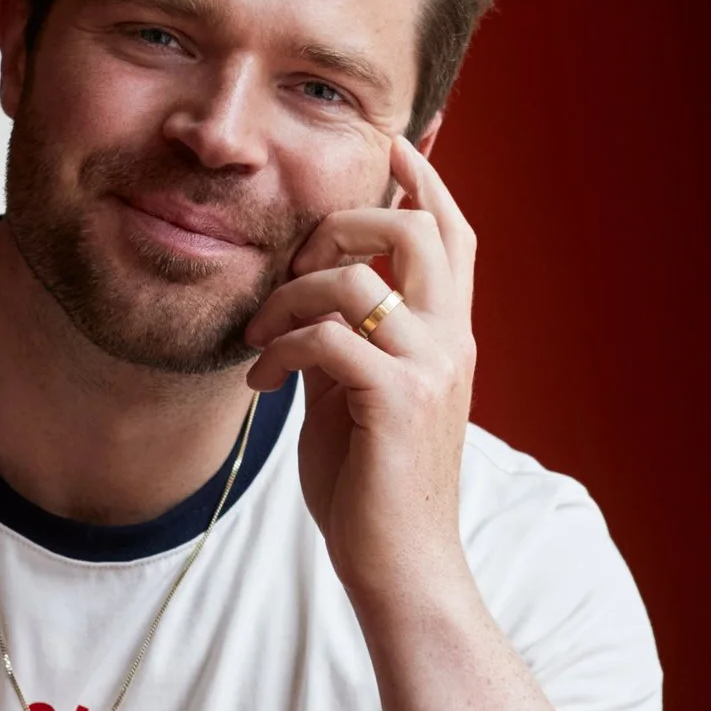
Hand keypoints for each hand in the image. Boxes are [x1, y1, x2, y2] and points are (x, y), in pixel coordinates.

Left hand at [242, 135, 477, 614]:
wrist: (403, 570)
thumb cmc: (376, 491)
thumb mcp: (363, 398)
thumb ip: (352, 341)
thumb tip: (314, 297)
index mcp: (449, 335)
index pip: (452, 232)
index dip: (424, 179)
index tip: (391, 139)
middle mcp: (450, 339)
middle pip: (415, 227)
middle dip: (342, 221)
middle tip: (292, 261)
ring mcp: (429, 367)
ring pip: (359, 275)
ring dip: (290, 293)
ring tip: (258, 334)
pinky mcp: (396, 399)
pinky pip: (326, 336)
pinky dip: (280, 347)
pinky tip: (260, 380)